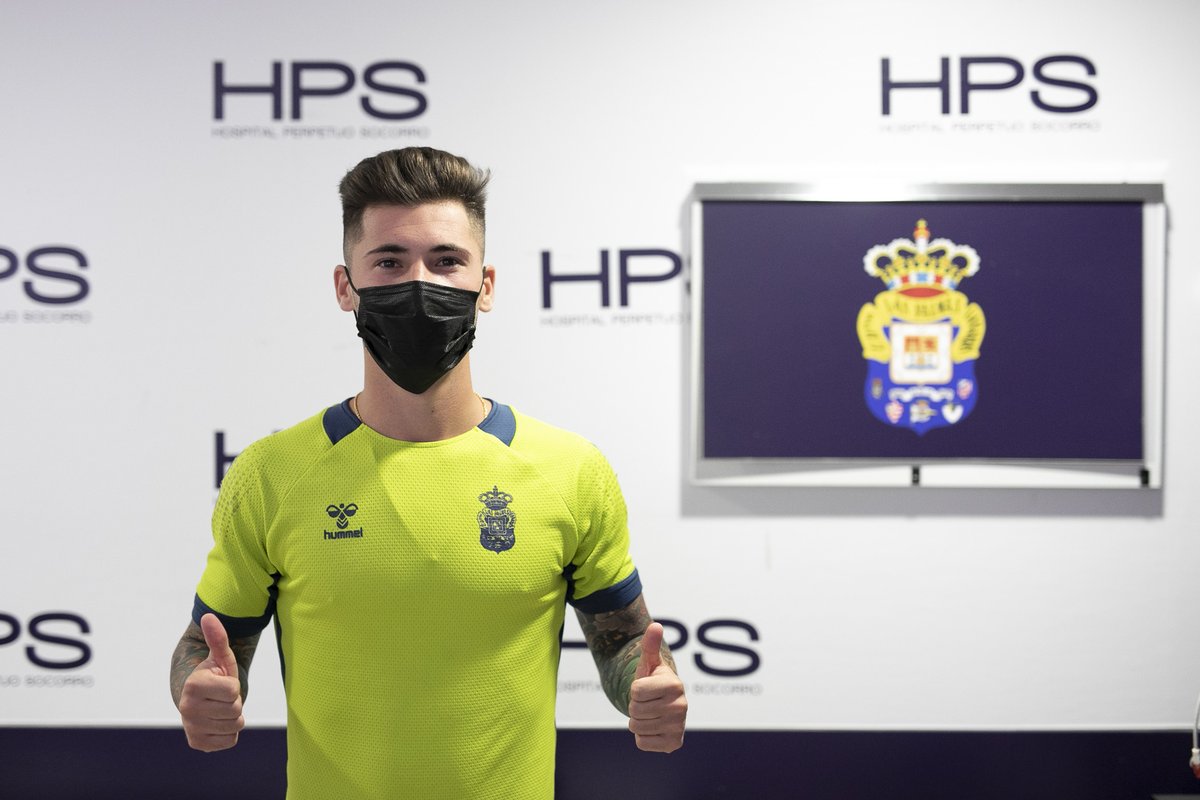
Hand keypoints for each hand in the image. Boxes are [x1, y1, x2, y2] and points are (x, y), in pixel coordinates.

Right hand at [177, 613, 244, 751]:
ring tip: (220, 708)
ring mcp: (192, 728)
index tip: (222, 682)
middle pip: (235, 710)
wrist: (199, 700)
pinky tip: (218, 722)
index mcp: (193, 685)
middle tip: (222, 697)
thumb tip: (209, 616)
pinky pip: (230, 741)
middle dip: (235, 702)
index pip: (233, 690)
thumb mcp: (220, 657)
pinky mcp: (198, 743)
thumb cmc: (214, 676)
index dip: (234, 685)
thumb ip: (218, 638)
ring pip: (235, 726)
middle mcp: (187, 709)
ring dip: (233, 717)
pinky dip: (229, 733)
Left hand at [628, 622, 687, 752]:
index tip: (645, 688)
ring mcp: (679, 727)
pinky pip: (642, 742)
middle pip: (635, 710)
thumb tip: (656, 626)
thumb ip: (650, 645)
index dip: (635, 690)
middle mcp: (681, 706)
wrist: (665, 705)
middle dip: (635, 706)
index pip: (635, 691)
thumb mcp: (649, 663)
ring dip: (638, 721)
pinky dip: (643, 737)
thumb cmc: (653, 681)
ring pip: (636, 727)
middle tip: (647, 702)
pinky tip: (653, 727)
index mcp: (674, 684)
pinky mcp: (674, 744)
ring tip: (650, 713)